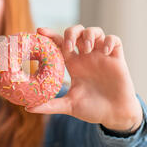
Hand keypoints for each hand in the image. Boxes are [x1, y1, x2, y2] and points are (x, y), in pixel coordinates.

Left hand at [25, 25, 142, 131]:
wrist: (114, 116)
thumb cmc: (91, 109)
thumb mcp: (69, 106)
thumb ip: (50, 105)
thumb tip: (28, 108)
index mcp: (73, 64)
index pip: (60, 43)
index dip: (50, 35)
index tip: (39, 31)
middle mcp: (86, 57)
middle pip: (77, 32)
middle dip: (71, 33)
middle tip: (69, 46)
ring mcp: (101, 56)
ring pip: (95, 31)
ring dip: (89, 35)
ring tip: (86, 49)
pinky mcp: (117, 59)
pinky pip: (114, 40)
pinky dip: (109, 41)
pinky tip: (105, 52)